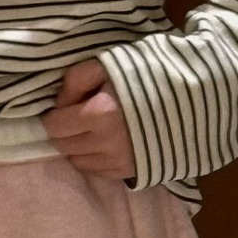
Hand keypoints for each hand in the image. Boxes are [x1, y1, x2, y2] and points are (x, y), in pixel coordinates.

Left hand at [42, 61, 135, 179]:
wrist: (184, 102)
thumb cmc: (141, 77)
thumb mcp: (104, 65)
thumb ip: (75, 80)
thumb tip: (59, 105)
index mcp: (99, 114)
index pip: (55, 126)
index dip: (54, 117)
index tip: (64, 109)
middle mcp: (106, 142)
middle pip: (64, 147)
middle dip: (64, 133)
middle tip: (76, 120)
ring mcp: (118, 161)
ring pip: (78, 162)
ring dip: (78, 148)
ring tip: (91, 133)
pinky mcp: (129, 171)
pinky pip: (98, 172)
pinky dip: (95, 159)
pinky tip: (105, 144)